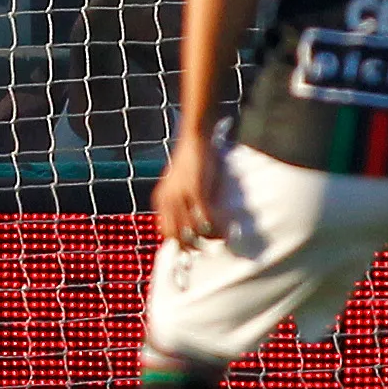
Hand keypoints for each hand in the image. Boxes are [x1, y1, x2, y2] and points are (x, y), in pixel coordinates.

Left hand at [152, 135, 225, 249]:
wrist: (194, 139)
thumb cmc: (190, 162)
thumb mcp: (179, 184)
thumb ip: (180, 201)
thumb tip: (191, 223)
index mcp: (161, 199)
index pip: (165, 231)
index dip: (178, 243)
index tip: (192, 249)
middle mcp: (168, 200)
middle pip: (177, 236)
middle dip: (193, 246)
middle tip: (208, 248)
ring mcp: (181, 196)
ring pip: (193, 231)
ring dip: (209, 238)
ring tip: (222, 239)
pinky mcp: (197, 191)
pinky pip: (206, 219)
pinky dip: (217, 229)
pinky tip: (226, 231)